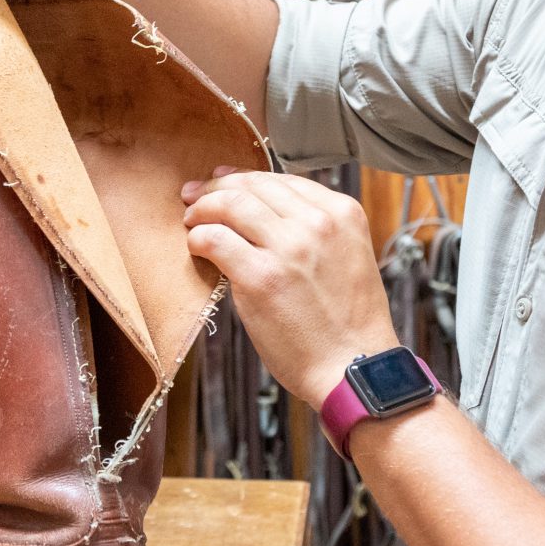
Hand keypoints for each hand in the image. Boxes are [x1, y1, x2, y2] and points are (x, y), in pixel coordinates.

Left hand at [181, 168, 398, 410]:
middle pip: (254, 186)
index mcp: (343, 213)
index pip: (283, 180)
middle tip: (195, 194)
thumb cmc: (348, 323)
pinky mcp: (260, 277)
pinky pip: (215, 239)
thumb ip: (316, 231)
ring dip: (203, 208)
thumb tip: (264, 215)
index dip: (246, 178)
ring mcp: (289, 247)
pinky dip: (198, 237)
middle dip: (217, 186)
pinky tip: (196, 246)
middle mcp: (317, 223)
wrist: (353, 368)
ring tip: (191, 219)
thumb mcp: (349, 257)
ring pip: (231, 204)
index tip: (224, 181)